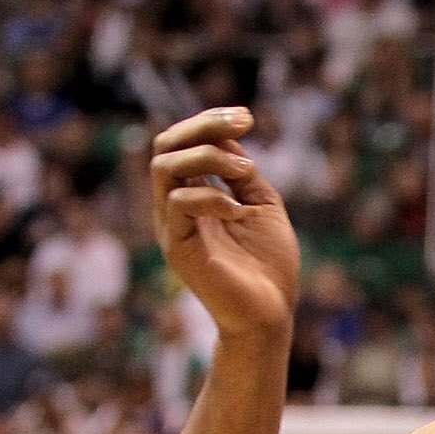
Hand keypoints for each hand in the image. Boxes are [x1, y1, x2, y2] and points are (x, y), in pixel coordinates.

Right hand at [150, 108, 299, 341]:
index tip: (247, 116)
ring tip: (245, 170)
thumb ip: (242, 174)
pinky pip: (179, 202)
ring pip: (165, 167)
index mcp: (193, 195)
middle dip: (203, 126)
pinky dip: (210, 196)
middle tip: (242, 123)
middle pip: (166, 144)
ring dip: (207, 157)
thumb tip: (230, 139)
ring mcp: (172, 226)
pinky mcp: (177, 248)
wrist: (270, 317)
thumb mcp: (262, 206)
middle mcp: (175, 207)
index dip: (211, 122)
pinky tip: (239, 211)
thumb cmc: (270, 267)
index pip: (183, 143)